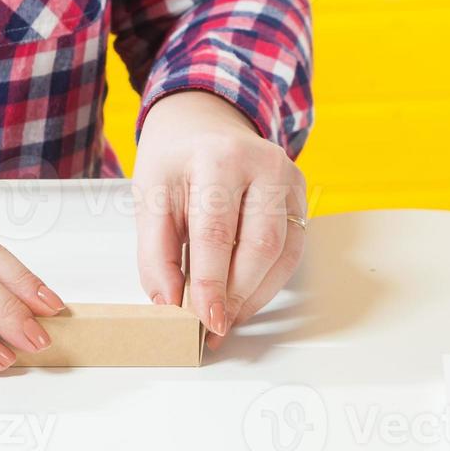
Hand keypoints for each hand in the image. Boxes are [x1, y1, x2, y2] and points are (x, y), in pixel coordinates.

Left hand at [133, 91, 306, 348]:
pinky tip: (243, 299)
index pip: (216, 231)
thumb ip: (155, 251)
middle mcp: (263, 164)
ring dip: (253, 295)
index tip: (202, 319)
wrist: (203, 124)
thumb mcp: (149, 196)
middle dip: (235, 294)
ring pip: (282, 253)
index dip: (210, 282)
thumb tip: (168, 302)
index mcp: (218, 158)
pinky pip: (292, 251)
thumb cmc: (174, 161)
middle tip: (213, 326)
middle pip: (259, 245)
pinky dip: (267, 283)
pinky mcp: (300, 198)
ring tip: (225, 319)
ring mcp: (289, 180)